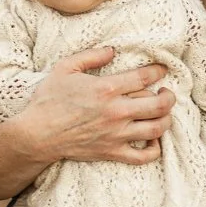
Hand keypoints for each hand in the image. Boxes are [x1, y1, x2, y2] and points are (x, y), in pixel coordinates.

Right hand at [30, 48, 173, 164]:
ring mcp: (116, 134)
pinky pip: (143, 156)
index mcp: (106, 88)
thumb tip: (112, 50)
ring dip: (166, 119)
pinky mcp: (112, 152)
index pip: (144, 77)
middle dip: (169, 96)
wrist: (36, 135)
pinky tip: (153, 140)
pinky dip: (154, 149)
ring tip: (163, 114)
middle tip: (166, 92)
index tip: (161, 69)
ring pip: (157, 128)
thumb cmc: (48, 100)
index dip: (158, 71)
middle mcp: (116, 112)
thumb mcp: (65, 68)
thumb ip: (90, 56)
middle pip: (159, 104)